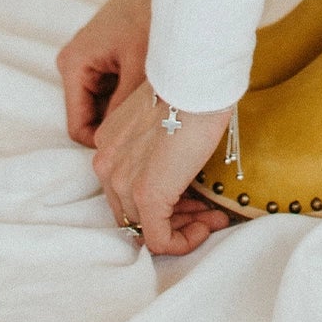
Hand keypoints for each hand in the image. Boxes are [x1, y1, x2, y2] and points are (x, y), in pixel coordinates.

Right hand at [57, 0, 153, 146]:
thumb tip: (126, 148)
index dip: (104, 144)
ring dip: (125, 111)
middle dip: (117, 127)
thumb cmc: (148, 13)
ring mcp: (88, 63)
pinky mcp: (103, 60)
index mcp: (73, 66)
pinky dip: (129, 97)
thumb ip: (127, 108)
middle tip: (149, 131)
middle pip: (90, 119)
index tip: (135, 149)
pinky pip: (112, 92)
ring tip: (153, 107)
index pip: (78, 128)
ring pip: (103, 107)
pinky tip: (152, 92)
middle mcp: (74, 66)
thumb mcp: (140, 66)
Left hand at [92, 79, 234, 255]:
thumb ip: (156, 146)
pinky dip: (184, 242)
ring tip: (214, 217)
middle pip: (134, 213)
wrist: (195, 80)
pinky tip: (209, 224)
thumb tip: (178, 170)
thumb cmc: (187, 89)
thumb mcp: (161, 118)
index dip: (162, 198)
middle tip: (207, 211)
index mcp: (108, 143)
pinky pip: (160, 240)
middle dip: (174, 216)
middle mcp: (107, 164)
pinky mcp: (147, 196)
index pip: (126, 190)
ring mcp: (123, 181)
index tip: (195, 196)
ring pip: (147, 228)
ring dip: (184, 227)